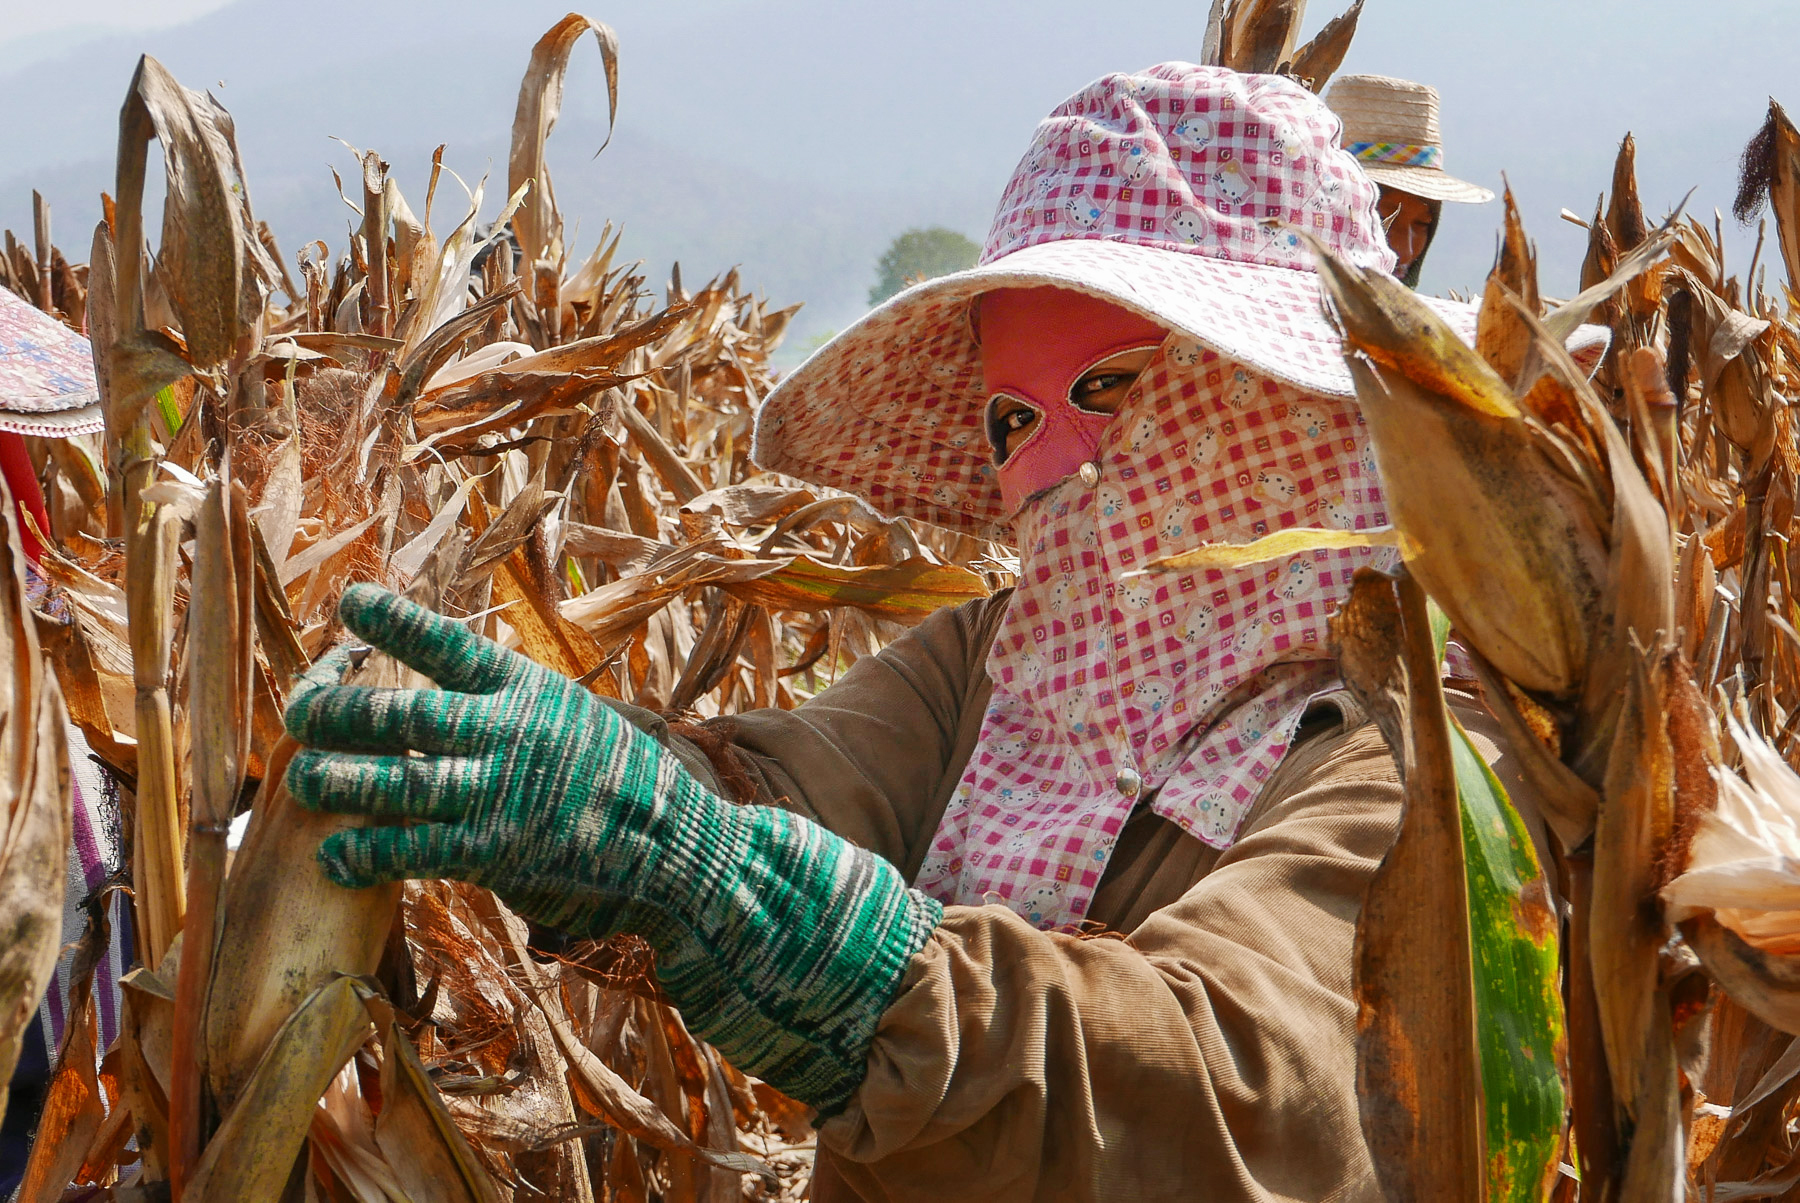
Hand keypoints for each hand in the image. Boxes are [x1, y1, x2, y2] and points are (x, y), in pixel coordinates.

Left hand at [283, 584, 940, 1110]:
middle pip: (396, 713)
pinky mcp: (494, 852)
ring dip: (332, 780)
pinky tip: (334, 856)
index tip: (350, 602)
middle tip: (296, 708)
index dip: (392, 622)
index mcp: (525, 688)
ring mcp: (497, 794)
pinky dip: (362, 853)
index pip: (445, 643)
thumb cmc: (618, 775)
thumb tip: (446, 687)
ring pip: (389, 782)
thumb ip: (510, 703)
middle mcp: (506, 733)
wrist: (675, 842)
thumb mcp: (572, 712)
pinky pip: (409, 850)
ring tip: (300, 780)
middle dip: (333, 708)